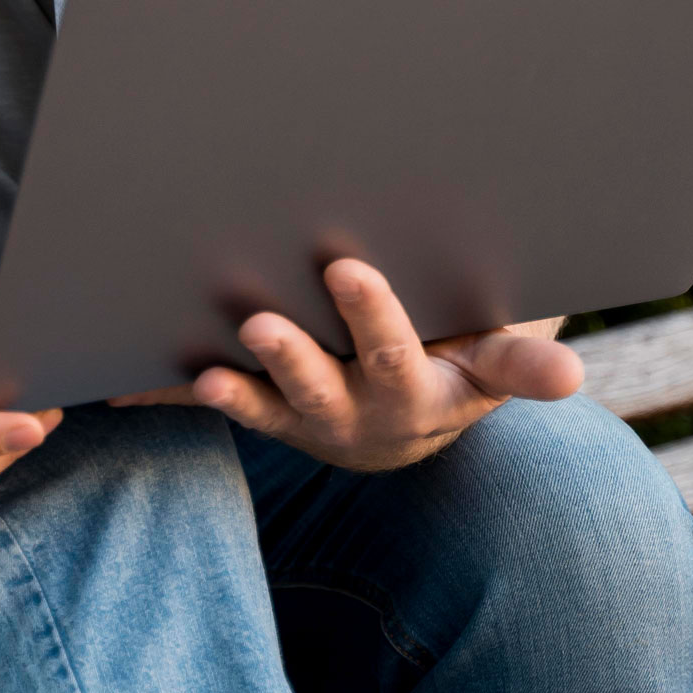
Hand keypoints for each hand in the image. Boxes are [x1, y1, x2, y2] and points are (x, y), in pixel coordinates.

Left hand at [113, 258, 582, 470]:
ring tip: (204, 376)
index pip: (396, 353)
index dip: (372, 317)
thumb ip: (519, 365)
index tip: (348, 270)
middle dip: (291, 356)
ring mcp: (302, 416)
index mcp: (416, 391)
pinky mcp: (260, 410)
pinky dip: (165, 395)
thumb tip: (571, 374)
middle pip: (320, 385)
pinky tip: (121, 383)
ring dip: (234, 392)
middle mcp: (354, 412)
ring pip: (266, 405)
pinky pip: (213, 404)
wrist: (409, 422)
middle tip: (258, 321)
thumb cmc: (454, 362)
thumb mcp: (490, 364)